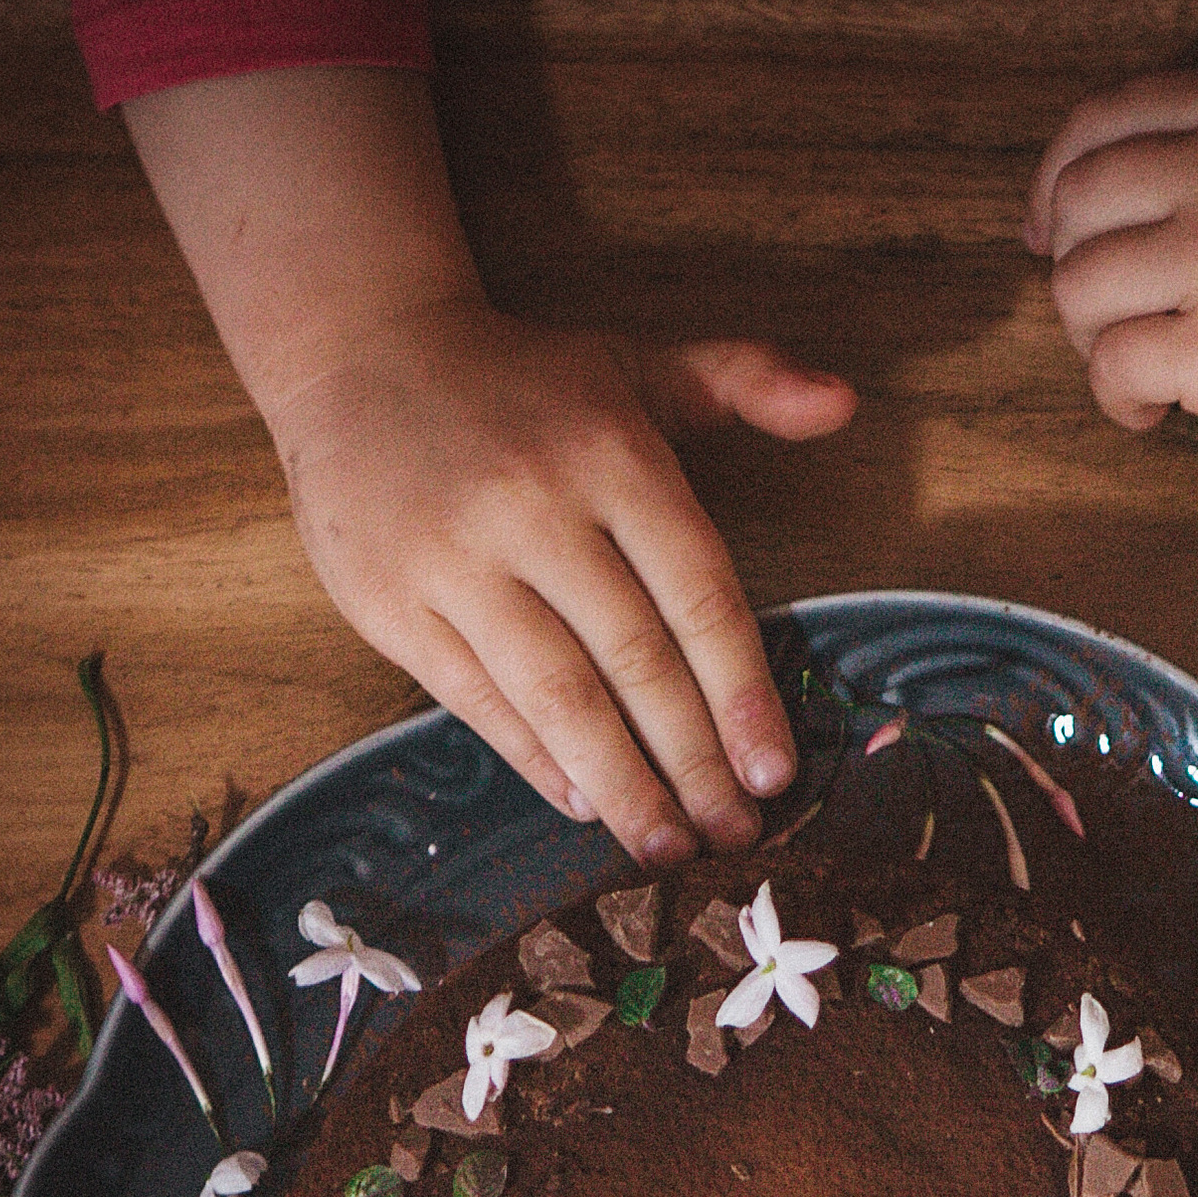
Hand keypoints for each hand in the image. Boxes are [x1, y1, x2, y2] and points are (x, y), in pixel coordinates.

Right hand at [273, 304, 855, 865]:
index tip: (774, 773)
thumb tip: (843, 402)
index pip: (698, 596)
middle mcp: (535, 509)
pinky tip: (583, 802)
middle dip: (693, 762)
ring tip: (664, 845)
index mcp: (610, 456)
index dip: (742, 694)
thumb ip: (745, 381)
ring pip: (557, 695)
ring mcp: (456, 560)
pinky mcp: (391, 603)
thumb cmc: (519, 384)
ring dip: (621, 785)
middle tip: (733, 834)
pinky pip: (476, 699)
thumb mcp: (633, 364)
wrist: (354, 351)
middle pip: (634, 661)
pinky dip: (534, 758)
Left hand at [1024, 69, 1197, 496]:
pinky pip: (1110, 365)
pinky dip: (1119, 399)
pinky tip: (1157, 412)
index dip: (1057, 183)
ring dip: (1094, 340)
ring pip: (1078, 286)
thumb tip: (1086, 197)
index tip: (1051, 234)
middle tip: (1116, 320)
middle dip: (1076, 269)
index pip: (1102, 122)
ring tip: (1146, 369)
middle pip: (1077, 203)